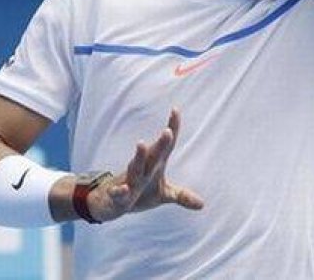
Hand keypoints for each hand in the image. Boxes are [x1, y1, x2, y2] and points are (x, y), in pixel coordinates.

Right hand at [87, 108, 202, 221]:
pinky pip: (118, 193)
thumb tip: (202, 205)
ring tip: (141, 143)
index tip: (176, 109)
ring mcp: (130, 181)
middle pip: (153, 155)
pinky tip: (123, 189)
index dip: (172, 129)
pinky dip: (120, 190)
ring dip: (138, 156)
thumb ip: (181, 196)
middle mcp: (143, 170)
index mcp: (154, 165)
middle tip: (168, 130)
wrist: (110, 202)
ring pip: (135, 168)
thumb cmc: (140, 192)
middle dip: (161, 143)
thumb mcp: (163, 195)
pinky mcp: (117, 195)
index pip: (166, 146)